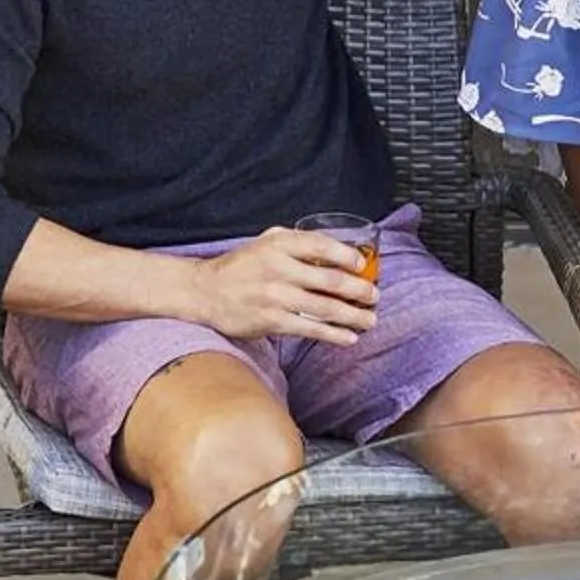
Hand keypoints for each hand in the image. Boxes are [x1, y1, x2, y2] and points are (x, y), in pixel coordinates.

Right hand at [181, 228, 380, 343]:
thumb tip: (335, 247)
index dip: (347, 256)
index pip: (322, 246)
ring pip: (325, 308)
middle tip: (374, 296)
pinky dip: (333, 334)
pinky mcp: (272, 321)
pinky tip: (349, 338)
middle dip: (359, 290)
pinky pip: (310, 329)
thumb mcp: (266, 241)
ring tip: (369, 319)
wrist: (205, 291)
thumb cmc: (240, 265)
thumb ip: (296, 241)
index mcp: (279, 244)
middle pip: (330, 280)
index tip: (363, 266)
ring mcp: (276, 296)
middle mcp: (279, 268)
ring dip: (353, 316)